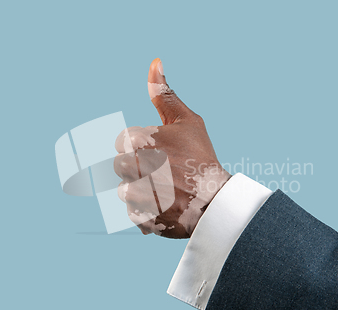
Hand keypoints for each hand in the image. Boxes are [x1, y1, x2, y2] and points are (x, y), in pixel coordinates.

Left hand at [114, 58, 230, 237]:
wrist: (217, 200)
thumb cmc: (201, 157)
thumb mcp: (187, 121)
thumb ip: (165, 95)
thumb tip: (154, 62)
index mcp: (143, 139)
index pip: (123, 142)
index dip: (142, 148)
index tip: (161, 154)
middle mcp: (137, 166)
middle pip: (120, 167)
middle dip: (139, 170)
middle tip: (165, 174)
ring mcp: (140, 194)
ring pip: (124, 191)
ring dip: (141, 192)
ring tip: (166, 191)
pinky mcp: (143, 219)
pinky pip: (132, 213)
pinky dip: (146, 212)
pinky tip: (166, 207)